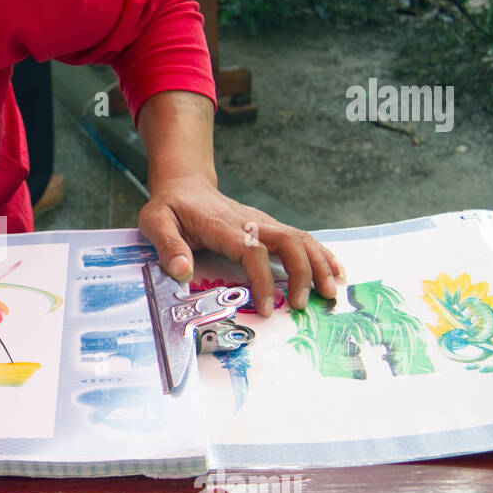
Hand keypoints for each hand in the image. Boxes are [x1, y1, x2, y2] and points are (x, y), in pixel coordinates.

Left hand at [138, 175, 343, 315]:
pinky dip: (321, 254)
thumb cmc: (171, 207)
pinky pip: (301, 238)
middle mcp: (250, 221)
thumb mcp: (156, 221)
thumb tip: (181, 272)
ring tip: (331, 293)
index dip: (263, 279)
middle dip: (303, 272)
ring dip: (319, 264)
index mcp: (223, 226)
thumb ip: (167, 245)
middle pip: (289, 241)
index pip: (252, 251)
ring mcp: (263, 223)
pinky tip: (335, 272)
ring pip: (301, 238)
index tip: (269, 307)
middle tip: (303, 304)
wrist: (186, 186)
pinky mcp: (269, 227)